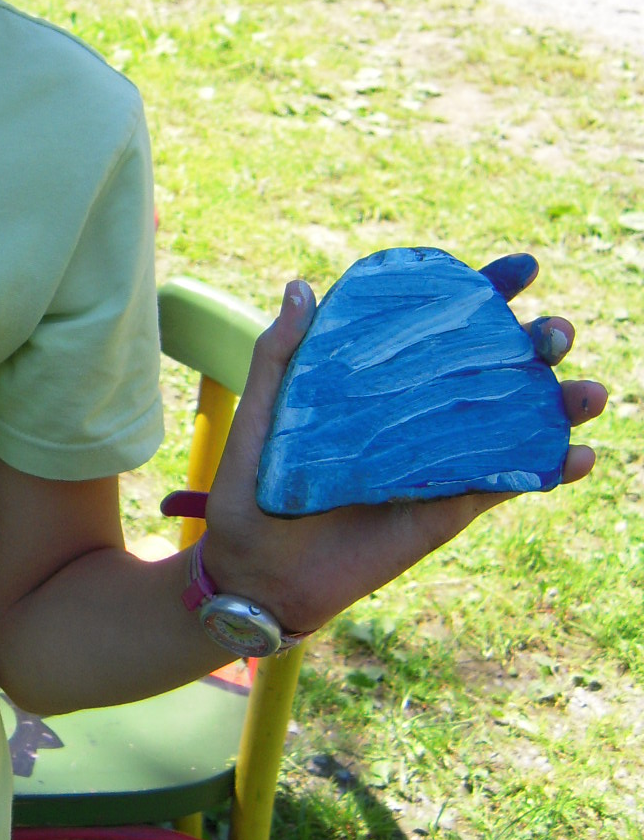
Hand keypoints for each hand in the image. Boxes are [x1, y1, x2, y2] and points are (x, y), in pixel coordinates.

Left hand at [201, 265, 605, 637]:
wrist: (257, 571)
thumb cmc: (252, 490)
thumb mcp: (262, 414)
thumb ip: (280, 354)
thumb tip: (302, 286)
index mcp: (380, 380)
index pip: (439, 324)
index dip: (484, 293)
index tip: (521, 268)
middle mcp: (418, 413)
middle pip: (492, 366)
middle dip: (536, 342)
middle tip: (554, 331)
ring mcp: (440, 459)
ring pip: (515, 421)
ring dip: (559, 403)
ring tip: (587, 391)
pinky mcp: (449, 508)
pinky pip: (508, 483)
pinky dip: (549, 469)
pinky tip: (579, 455)